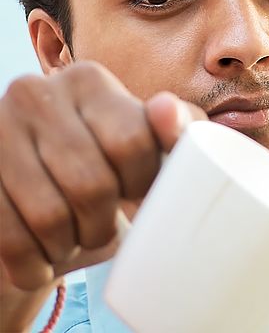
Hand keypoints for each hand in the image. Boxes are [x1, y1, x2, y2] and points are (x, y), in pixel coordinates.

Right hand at [0, 61, 205, 292]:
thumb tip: (165, 109)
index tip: (139, 192)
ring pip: (49, 216)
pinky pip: (10, 238)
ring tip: (77, 237)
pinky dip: (34, 263)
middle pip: (90, 184)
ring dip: (70, 245)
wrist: (44, 186)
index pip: (130, 143)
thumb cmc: (112, 163)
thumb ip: (176, 128)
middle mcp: (36, 94)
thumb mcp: (153, 141)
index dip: (142, 184)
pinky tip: (47, 256)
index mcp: (88, 80)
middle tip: (104, 225)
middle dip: (104, 222)